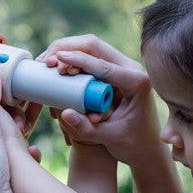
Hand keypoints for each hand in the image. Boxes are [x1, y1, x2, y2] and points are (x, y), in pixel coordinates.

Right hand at [38, 34, 162, 167]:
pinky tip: (56, 66)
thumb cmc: (131, 144)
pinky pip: (89, 57)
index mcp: (136, 82)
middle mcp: (131, 68)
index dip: (78, 60)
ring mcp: (121, 66)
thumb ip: (85, 128)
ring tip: (47, 63)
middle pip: (95, 45)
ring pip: (91, 47)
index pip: (103, 65)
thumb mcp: (108, 138)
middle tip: (46, 61)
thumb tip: (62, 113)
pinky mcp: (112, 70)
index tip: (57, 59)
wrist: (146, 147)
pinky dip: (71, 58)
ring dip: (67, 51)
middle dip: (67, 48)